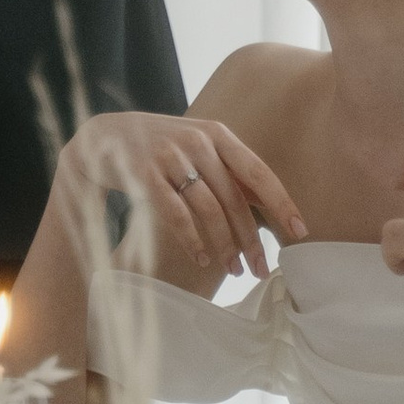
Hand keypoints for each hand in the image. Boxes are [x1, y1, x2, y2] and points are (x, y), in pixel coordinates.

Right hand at [63, 107, 306, 286]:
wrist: (104, 137)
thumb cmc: (161, 147)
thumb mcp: (198, 146)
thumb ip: (229, 169)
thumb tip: (269, 203)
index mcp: (217, 133)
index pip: (257, 171)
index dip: (280, 202)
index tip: (299, 231)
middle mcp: (197, 141)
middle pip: (234, 197)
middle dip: (251, 238)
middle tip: (262, 268)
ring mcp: (169, 156)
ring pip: (208, 208)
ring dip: (224, 245)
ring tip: (234, 269)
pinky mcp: (145, 173)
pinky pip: (176, 214)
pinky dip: (192, 240)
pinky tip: (201, 259)